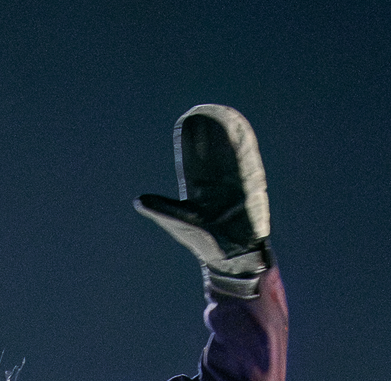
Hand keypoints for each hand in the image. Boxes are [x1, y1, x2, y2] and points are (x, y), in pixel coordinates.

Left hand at [134, 104, 271, 291]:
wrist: (233, 259)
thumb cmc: (205, 244)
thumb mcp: (181, 222)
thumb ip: (162, 209)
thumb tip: (139, 200)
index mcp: (201, 190)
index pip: (196, 162)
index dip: (194, 144)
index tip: (189, 123)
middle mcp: (218, 186)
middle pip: (217, 155)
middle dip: (215, 134)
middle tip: (210, 111)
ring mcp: (235, 188)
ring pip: (233, 157)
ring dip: (233, 138)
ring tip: (231, 117)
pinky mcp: (251, 192)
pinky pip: (250, 167)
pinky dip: (248, 151)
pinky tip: (247, 136)